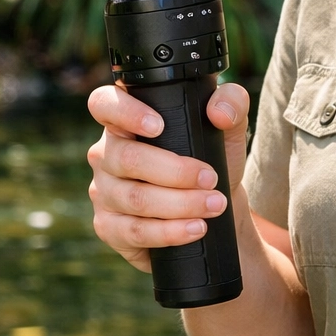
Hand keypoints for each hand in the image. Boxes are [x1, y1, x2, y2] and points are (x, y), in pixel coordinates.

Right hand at [86, 81, 250, 271]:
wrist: (212, 210)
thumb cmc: (210, 161)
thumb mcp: (228, 129)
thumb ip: (231, 103)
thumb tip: (218, 113)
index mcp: (124, 121)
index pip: (104, 104)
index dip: (125, 112)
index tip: (159, 126)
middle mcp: (107, 154)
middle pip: (127, 158)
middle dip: (176, 171)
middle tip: (210, 179)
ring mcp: (104, 192)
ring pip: (135, 198)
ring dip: (180, 204)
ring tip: (214, 205)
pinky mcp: (109, 227)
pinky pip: (134, 231)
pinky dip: (170, 232)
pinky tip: (195, 228)